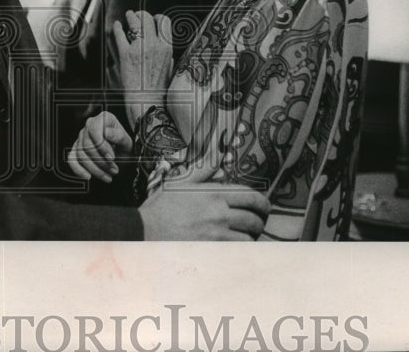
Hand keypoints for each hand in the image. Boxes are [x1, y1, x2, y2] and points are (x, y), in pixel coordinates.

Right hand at [66, 112, 132, 183]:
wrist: (123, 155)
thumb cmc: (125, 147)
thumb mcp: (127, 142)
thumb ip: (118, 136)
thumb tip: (106, 133)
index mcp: (104, 118)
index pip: (95, 129)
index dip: (102, 146)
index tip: (112, 158)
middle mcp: (90, 125)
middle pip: (87, 145)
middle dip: (101, 161)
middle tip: (114, 170)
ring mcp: (81, 137)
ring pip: (81, 155)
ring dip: (95, 169)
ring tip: (108, 176)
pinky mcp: (76, 149)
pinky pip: (72, 159)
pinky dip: (78, 170)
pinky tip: (88, 176)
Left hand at [113, 10, 173, 125]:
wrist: (148, 104)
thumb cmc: (159, 90)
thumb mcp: (170, 69)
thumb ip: (167, 55)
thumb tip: (164, 46)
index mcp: (167, 48)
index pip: (164, 21)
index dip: (156, 17)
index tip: (151, 19)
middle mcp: (155, 45)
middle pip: (148, 18)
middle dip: (141, 15)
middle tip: (136, 16)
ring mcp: (139, 49)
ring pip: (134, 22)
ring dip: (130, 17)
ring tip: (127, 17)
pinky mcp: (125, 55)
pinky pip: (120, 34)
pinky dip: (118, 28)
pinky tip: (117, 27)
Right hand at [138, 163, 270, 240]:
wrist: (144, 230)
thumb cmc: (161, 207)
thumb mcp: (180, 183)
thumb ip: (201, 171)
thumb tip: (216, 157)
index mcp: (213, 193)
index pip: (250, 196)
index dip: (263, 203)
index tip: (264, 208)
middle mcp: (218, 212)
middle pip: (254, 218)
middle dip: (260, 222)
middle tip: (257, 225)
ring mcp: (216, 233)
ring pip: (248, 237)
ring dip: (251, 238)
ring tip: (247, 238)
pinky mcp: (211, 251)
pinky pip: (236, 252)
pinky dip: (241, 251)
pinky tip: (237, 250)